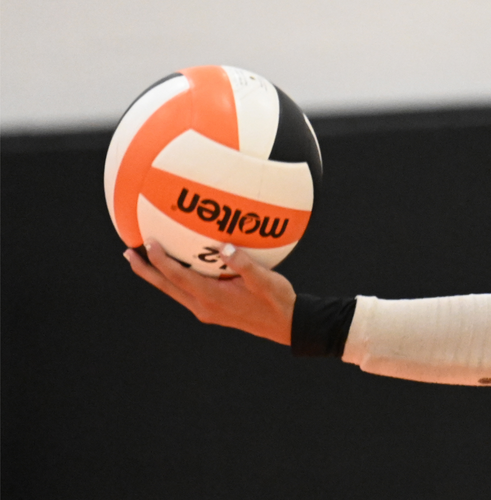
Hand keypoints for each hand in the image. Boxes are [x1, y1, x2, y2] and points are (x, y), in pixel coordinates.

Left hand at [125, 241, 296, 345]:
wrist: (286, 325)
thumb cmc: (277, 301)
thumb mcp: (265, 280)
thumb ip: (244, 264)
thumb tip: (225, 247)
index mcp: (212, 298)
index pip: (179, 277)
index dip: (161, 260)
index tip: (149, 243)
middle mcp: (203, 306)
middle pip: (166, 286)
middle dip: (145, 270)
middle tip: (128, 252)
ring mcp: (206, 310)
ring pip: (173, 290)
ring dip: (156, 275)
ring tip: (143, 260)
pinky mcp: (212, 310)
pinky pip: (184, 292)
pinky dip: (174, 280)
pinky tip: (177, 270)